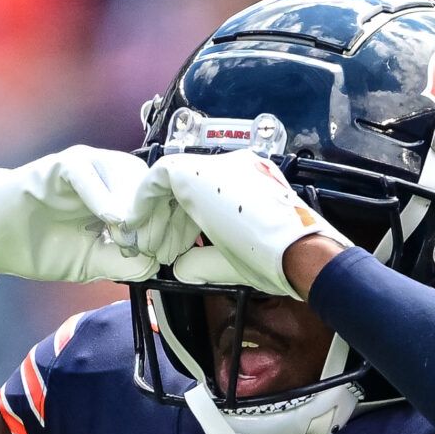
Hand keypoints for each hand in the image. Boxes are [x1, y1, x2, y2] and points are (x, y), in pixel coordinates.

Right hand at [0, 146, 199, 285]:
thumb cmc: (42, 247)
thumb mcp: (92, 263)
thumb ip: (125, 262)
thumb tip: (157, 264)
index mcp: (120, 196)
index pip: (160, 200)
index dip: (171, 225)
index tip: (171, 253)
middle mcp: (107, 175)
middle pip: (149, 184)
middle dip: (156, 218)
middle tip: (150, 248)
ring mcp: (83, 167)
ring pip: (125, 172)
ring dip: (132, 205)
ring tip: (127, 236)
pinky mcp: (56, 167)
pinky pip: (85, 172)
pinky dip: (101, 194)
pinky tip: (110, 220)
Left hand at [128, 150, 350, 298]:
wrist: (297, 251)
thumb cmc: (278, 258)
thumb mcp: (234, 258)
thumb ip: (205, 259)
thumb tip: (181, 268)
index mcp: (251, 181)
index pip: (207, 195)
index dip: (186, 223)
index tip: (177, 247)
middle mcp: (235, 166)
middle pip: (186, 187)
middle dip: (167, 221)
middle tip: (158, 250)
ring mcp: (216, 165)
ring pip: (170, 182)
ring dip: (155, 216)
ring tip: (149, 246)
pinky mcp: (195, 172)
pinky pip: (157, 178)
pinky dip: (143, 202)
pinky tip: (137, 226)